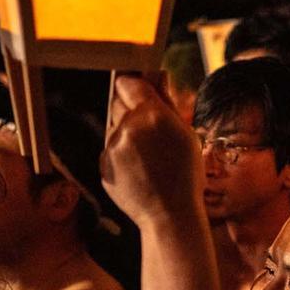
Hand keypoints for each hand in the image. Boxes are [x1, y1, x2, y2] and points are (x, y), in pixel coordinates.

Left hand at [100, 72, 202, 226]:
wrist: (170, 216)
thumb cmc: (185, 176)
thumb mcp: (187, 135)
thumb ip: (167, 102)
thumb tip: (157, 74)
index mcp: (152, 115)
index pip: (128, 82)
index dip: (135, 87)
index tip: (142, 94)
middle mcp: (127, 127)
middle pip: (118, 103)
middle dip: (130, 110)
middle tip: (151, 132)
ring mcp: (112, 147)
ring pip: (113, 127)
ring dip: (126, 134)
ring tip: (147, 157)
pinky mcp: (103, 164)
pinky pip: (109, 150)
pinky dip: (121, 155)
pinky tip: (138, 171)